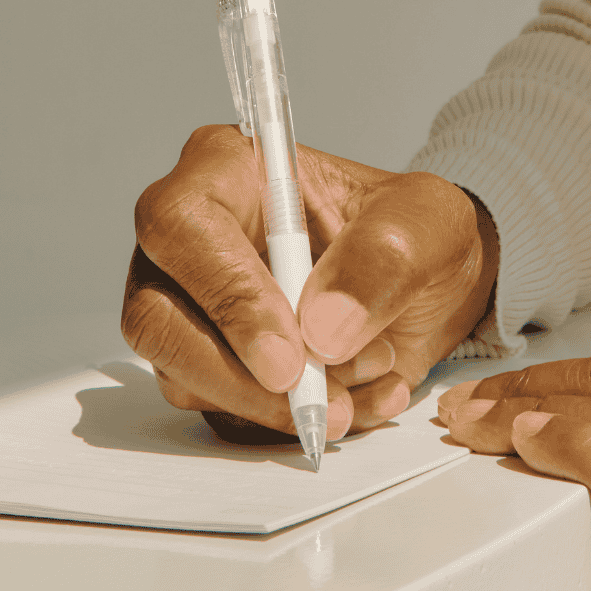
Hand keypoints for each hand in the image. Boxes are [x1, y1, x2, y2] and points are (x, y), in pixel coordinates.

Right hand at [121, 124, 498, 441]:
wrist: (433, 285)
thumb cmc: (415, 232)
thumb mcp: (427, 225)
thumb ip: (380, 262)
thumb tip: (319, 331)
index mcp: (227, 170)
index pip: (184, 227)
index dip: (228, 296)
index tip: (289, 356)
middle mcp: (193, 240)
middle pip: (157, 319)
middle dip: (241, 377)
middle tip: (321, 402)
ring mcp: (194, 307)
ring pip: (187, 378)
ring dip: (283, 401)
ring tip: (370, 371)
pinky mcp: (213, 365)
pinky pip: (226, 413)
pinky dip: (296, 420)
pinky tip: (361, 397)